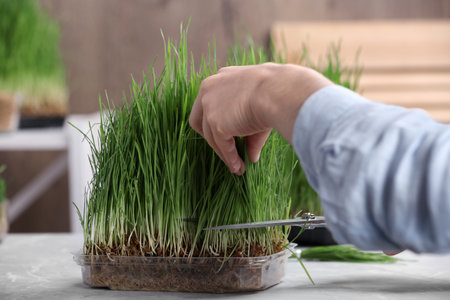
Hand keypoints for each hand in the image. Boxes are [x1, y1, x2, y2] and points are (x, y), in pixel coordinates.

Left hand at [189, 63, 331, 173]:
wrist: (279, 91)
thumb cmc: (276, 92)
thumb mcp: (260, 105)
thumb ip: (249, 129)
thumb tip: (252, 156)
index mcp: (220, 78)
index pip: (208, 102)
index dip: (212, 120)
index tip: (224, 134)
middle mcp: (209, 89)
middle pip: (199, 120)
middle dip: (211, 138)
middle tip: (224, 151)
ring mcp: (210, 106)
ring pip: (211, 137)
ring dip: (224, 154)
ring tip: (237, 167)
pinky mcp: (215, 123)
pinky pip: (222, 146)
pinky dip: (230, 158)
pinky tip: (239, 167)